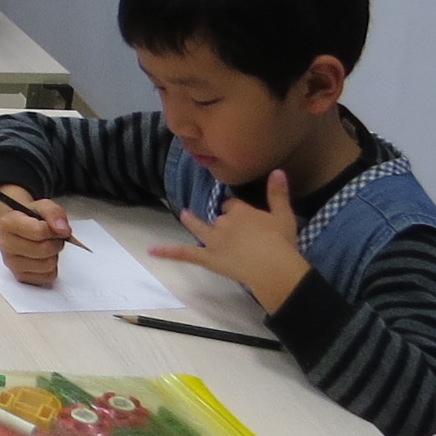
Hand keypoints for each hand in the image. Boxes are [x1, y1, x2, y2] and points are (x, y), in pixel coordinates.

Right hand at [0, 189, 71, 286]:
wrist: (20, 227)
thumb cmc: (31, 218)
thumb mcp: (43, 206)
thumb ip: (54, 213)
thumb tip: (63, 230)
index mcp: (8, 223)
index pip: (39, 231)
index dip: (53, 230)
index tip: (54, 227)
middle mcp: (5, 244)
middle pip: (44, 250)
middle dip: (55, 243)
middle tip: (53, 238)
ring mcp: (11, 262)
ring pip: (47, 265)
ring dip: (54, 256)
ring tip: (47, 246)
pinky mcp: (20, 276)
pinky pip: (47, 277)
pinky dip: (51, 268)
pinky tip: (44, 258)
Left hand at [151, 168, 313, 312]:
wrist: (271, 265)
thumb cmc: (281, 241)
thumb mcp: (284, 215)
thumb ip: (278, 193)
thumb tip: (278, 171)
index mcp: (241, 211)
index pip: (234, 206)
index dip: (237, 210)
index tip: (243, 214)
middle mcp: (224, 222)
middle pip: (220, 217)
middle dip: (223, 221)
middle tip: (232, 230)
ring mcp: (213, 239)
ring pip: (200, 227)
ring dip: (192, 221)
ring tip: (184, 215)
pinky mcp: (207, 257)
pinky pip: (184, 254)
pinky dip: (168, 252)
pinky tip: (151, 251)